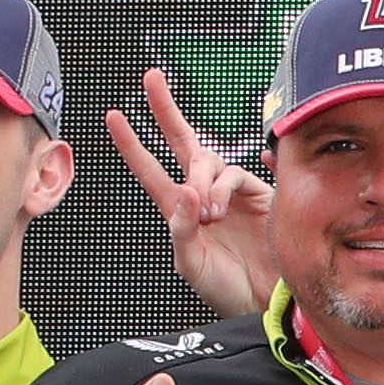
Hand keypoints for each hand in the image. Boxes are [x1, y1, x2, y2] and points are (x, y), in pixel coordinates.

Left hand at [106, 65, 277, 323]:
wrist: (268, 306)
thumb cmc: (228, 290)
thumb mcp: (191, 265)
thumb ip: (181, 229)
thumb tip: (184, 190)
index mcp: (181, 212)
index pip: (152, 171)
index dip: (132, 144)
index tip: (115, 116)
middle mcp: (206, 195)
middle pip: (183, 143)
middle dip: (165, 110)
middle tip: (151, 78)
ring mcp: (233, 193)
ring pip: (208, 161)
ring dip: (201, 181)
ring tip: (209, 216)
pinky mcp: (261, 196)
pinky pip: (237, 175)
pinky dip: (224, 189)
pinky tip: (222, 209)